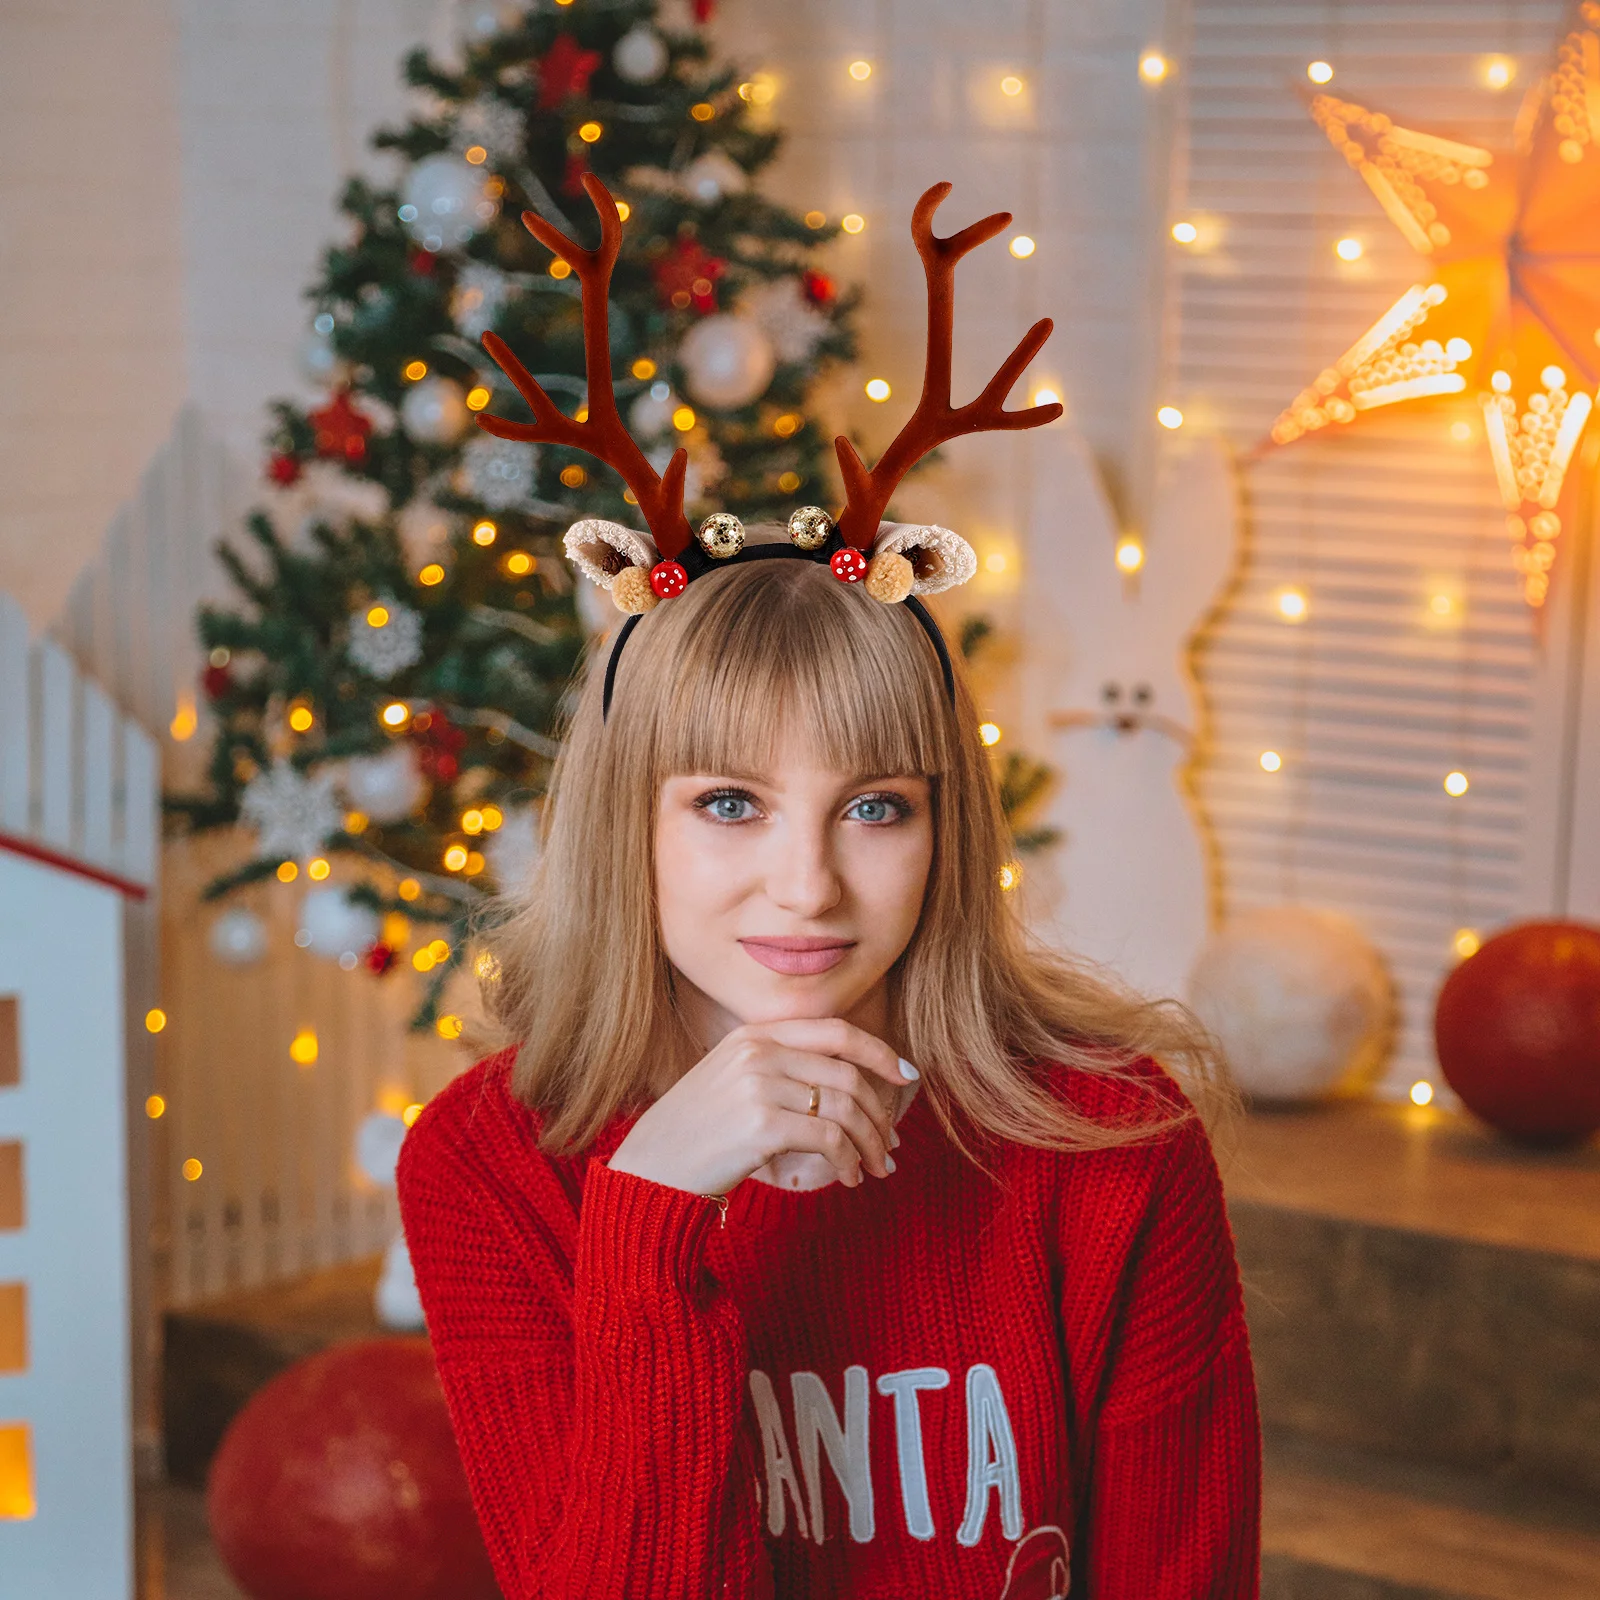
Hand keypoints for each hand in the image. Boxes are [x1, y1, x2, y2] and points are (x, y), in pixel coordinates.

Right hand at [607, 1018, 913, 1198]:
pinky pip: (829, 1139)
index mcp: (755, 1034)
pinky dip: (848, 1161)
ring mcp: (758, 1085)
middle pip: (847, 1074)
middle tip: (891, 1145)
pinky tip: (849, 1178)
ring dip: (869, 1143)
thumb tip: (851, 1088)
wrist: (651, 1169)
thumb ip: (781, 1068)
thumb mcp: (734, 1080)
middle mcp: (758, 1051)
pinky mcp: (761, 1124)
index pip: (835, 1030)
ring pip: (843, 1108)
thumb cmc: (699, 1133)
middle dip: (878, 1112)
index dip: (878, 1051)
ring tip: (875, 1168)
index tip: (905, 1075)